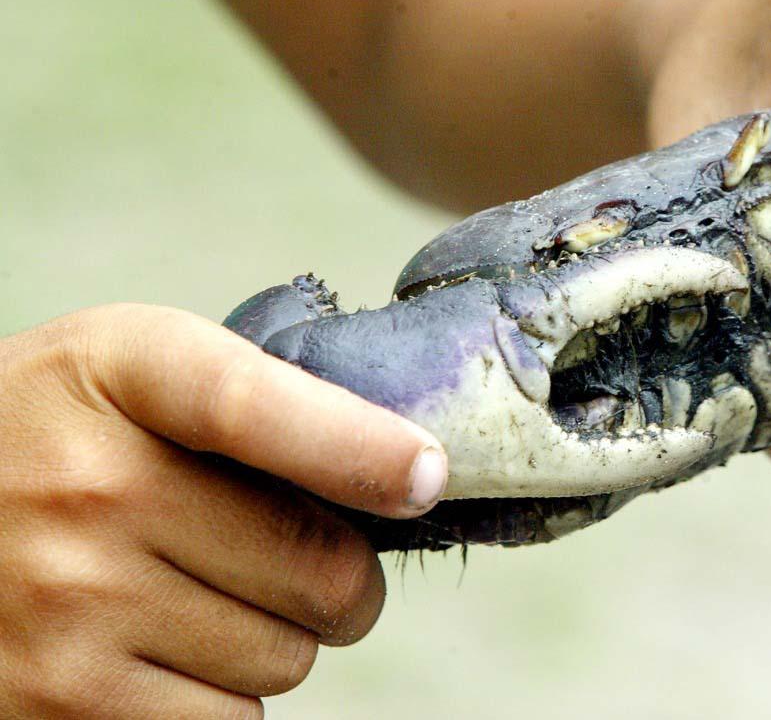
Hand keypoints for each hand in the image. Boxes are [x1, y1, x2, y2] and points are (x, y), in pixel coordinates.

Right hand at [0, 305, 446, 717]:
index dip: (360, 450)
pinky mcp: (57, 706)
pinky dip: (221, 697)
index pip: (256, 409)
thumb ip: (264, 403)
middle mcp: (90, 488)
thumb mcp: (140, 370)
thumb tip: (410, 476)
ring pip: (284, 660)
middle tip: (299, 561)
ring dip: (273, 638)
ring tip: (195, 595)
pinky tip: (158, 648)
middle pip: (319, 571)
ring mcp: (67, 606)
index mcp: (126, 375)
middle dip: (340, 579)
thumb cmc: (65, 434)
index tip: (427, 478)